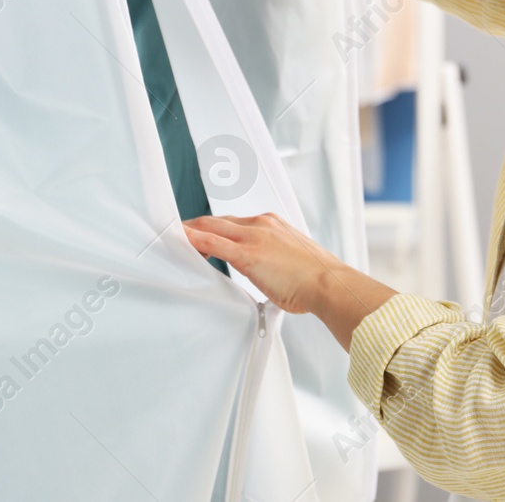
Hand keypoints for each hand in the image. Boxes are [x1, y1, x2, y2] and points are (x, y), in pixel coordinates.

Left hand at [183, 212, 398, 349]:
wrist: (329, 283)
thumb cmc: (317, 278)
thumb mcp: (293, 260)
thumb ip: (276, 260)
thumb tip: (270, 273)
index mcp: (274, 224)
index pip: (235, 222)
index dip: (216, 229)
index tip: (205, 235)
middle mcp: (263, 225)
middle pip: (219, 221)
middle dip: (198, 227)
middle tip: (181, 235)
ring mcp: (255, 237)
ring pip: (212, 227)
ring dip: (191, 232)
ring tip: (175, 239)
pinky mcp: (248, 254)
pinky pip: (213, 243)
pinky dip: (195, 240)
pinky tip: (182, 241)